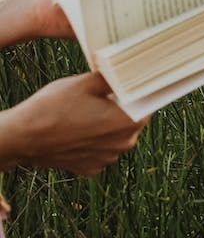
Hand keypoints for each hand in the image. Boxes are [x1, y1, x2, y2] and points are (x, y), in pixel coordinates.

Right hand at [0, 72, 148, 175]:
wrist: (21, 138)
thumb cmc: (53, 107)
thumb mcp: (85, 83)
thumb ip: (113, 77)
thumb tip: (128, 69)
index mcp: (127, 123)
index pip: (148, 104)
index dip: (142, 92)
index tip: (138, 84)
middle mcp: (122, 145)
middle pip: (133, 119)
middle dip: (124, 106)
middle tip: (109, 92)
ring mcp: (106, 159)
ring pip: (116, 135)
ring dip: (109, 123)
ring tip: (89, 110)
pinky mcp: (90, 168)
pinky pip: (101, 149)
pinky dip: (95, 139)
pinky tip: (80, 127)